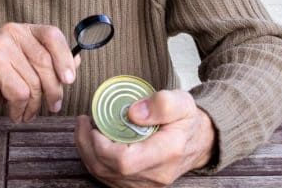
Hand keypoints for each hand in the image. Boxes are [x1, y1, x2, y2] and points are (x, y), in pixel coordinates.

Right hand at [0, 23, 79, 122]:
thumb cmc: (4, 79)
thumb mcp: (32, 68)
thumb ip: (54, 62)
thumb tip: (78, 60)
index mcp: (25, 30)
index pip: (52, 35)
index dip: (65, 58)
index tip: (70, 80)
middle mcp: (12, 33)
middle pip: (45, 63)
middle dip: (54, 90)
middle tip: (54, 106)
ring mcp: (1, 47)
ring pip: (34, 82)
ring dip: (35, 105)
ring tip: (29, 111)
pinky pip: (21, 93)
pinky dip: (21, 108)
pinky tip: (15, 112)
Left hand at [74, 90, 215, 186]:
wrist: (200, 141)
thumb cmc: (187, 119)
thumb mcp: (182, 101)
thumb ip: (161, 104)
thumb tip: (132, 113)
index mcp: (167, 152)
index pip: (124, 161)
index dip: (101, 145)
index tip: (93, 123)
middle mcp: (156, 175)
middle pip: (108, 170)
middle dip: (87, 145)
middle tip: (82, 121)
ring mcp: (147, 183)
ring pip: (105, 176)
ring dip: (87, 153)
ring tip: (84, 129)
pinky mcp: (138, 184)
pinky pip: (108, 178)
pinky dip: (95, 160)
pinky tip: (93, 142)